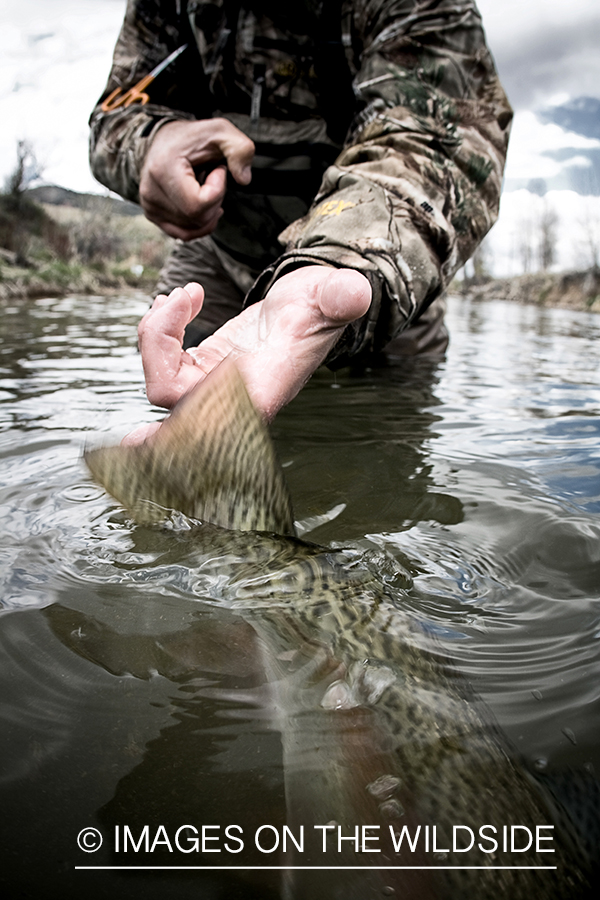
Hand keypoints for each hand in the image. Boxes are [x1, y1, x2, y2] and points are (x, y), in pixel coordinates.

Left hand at [125, 267, 371, 443]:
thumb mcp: (332, 297)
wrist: (315, 303)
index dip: (176, 436)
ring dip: (156, 331)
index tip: (141, 440)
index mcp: (260, 390)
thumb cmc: (324, 304)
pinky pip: (162, 359)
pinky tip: (178, 299)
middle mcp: (232, 395)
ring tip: (184, 293)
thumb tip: (356, 291)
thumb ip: (340, 298)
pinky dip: (158, 328)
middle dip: (153, 354)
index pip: (210, 421)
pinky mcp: (202, 365)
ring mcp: (214, 382)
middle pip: (170, 397)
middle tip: (170, 304)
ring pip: (160, 378)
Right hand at [139, 118, 254, 239]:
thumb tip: (244, 180)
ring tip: (200, 185)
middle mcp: (151, 192)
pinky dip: (200, 223)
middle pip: (198, 218)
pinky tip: (204, 206)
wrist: (166, 140)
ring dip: (207, 210)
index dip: (218, 189)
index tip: (217, 169)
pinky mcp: (153, 215)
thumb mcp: (221, 131)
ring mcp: (150, 206)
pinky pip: (185, 233)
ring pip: (194, 227)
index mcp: (162, 170)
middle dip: (215, 200)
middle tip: (211, 177)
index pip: (200, 203)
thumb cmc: (193, 137)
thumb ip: (240, 149)